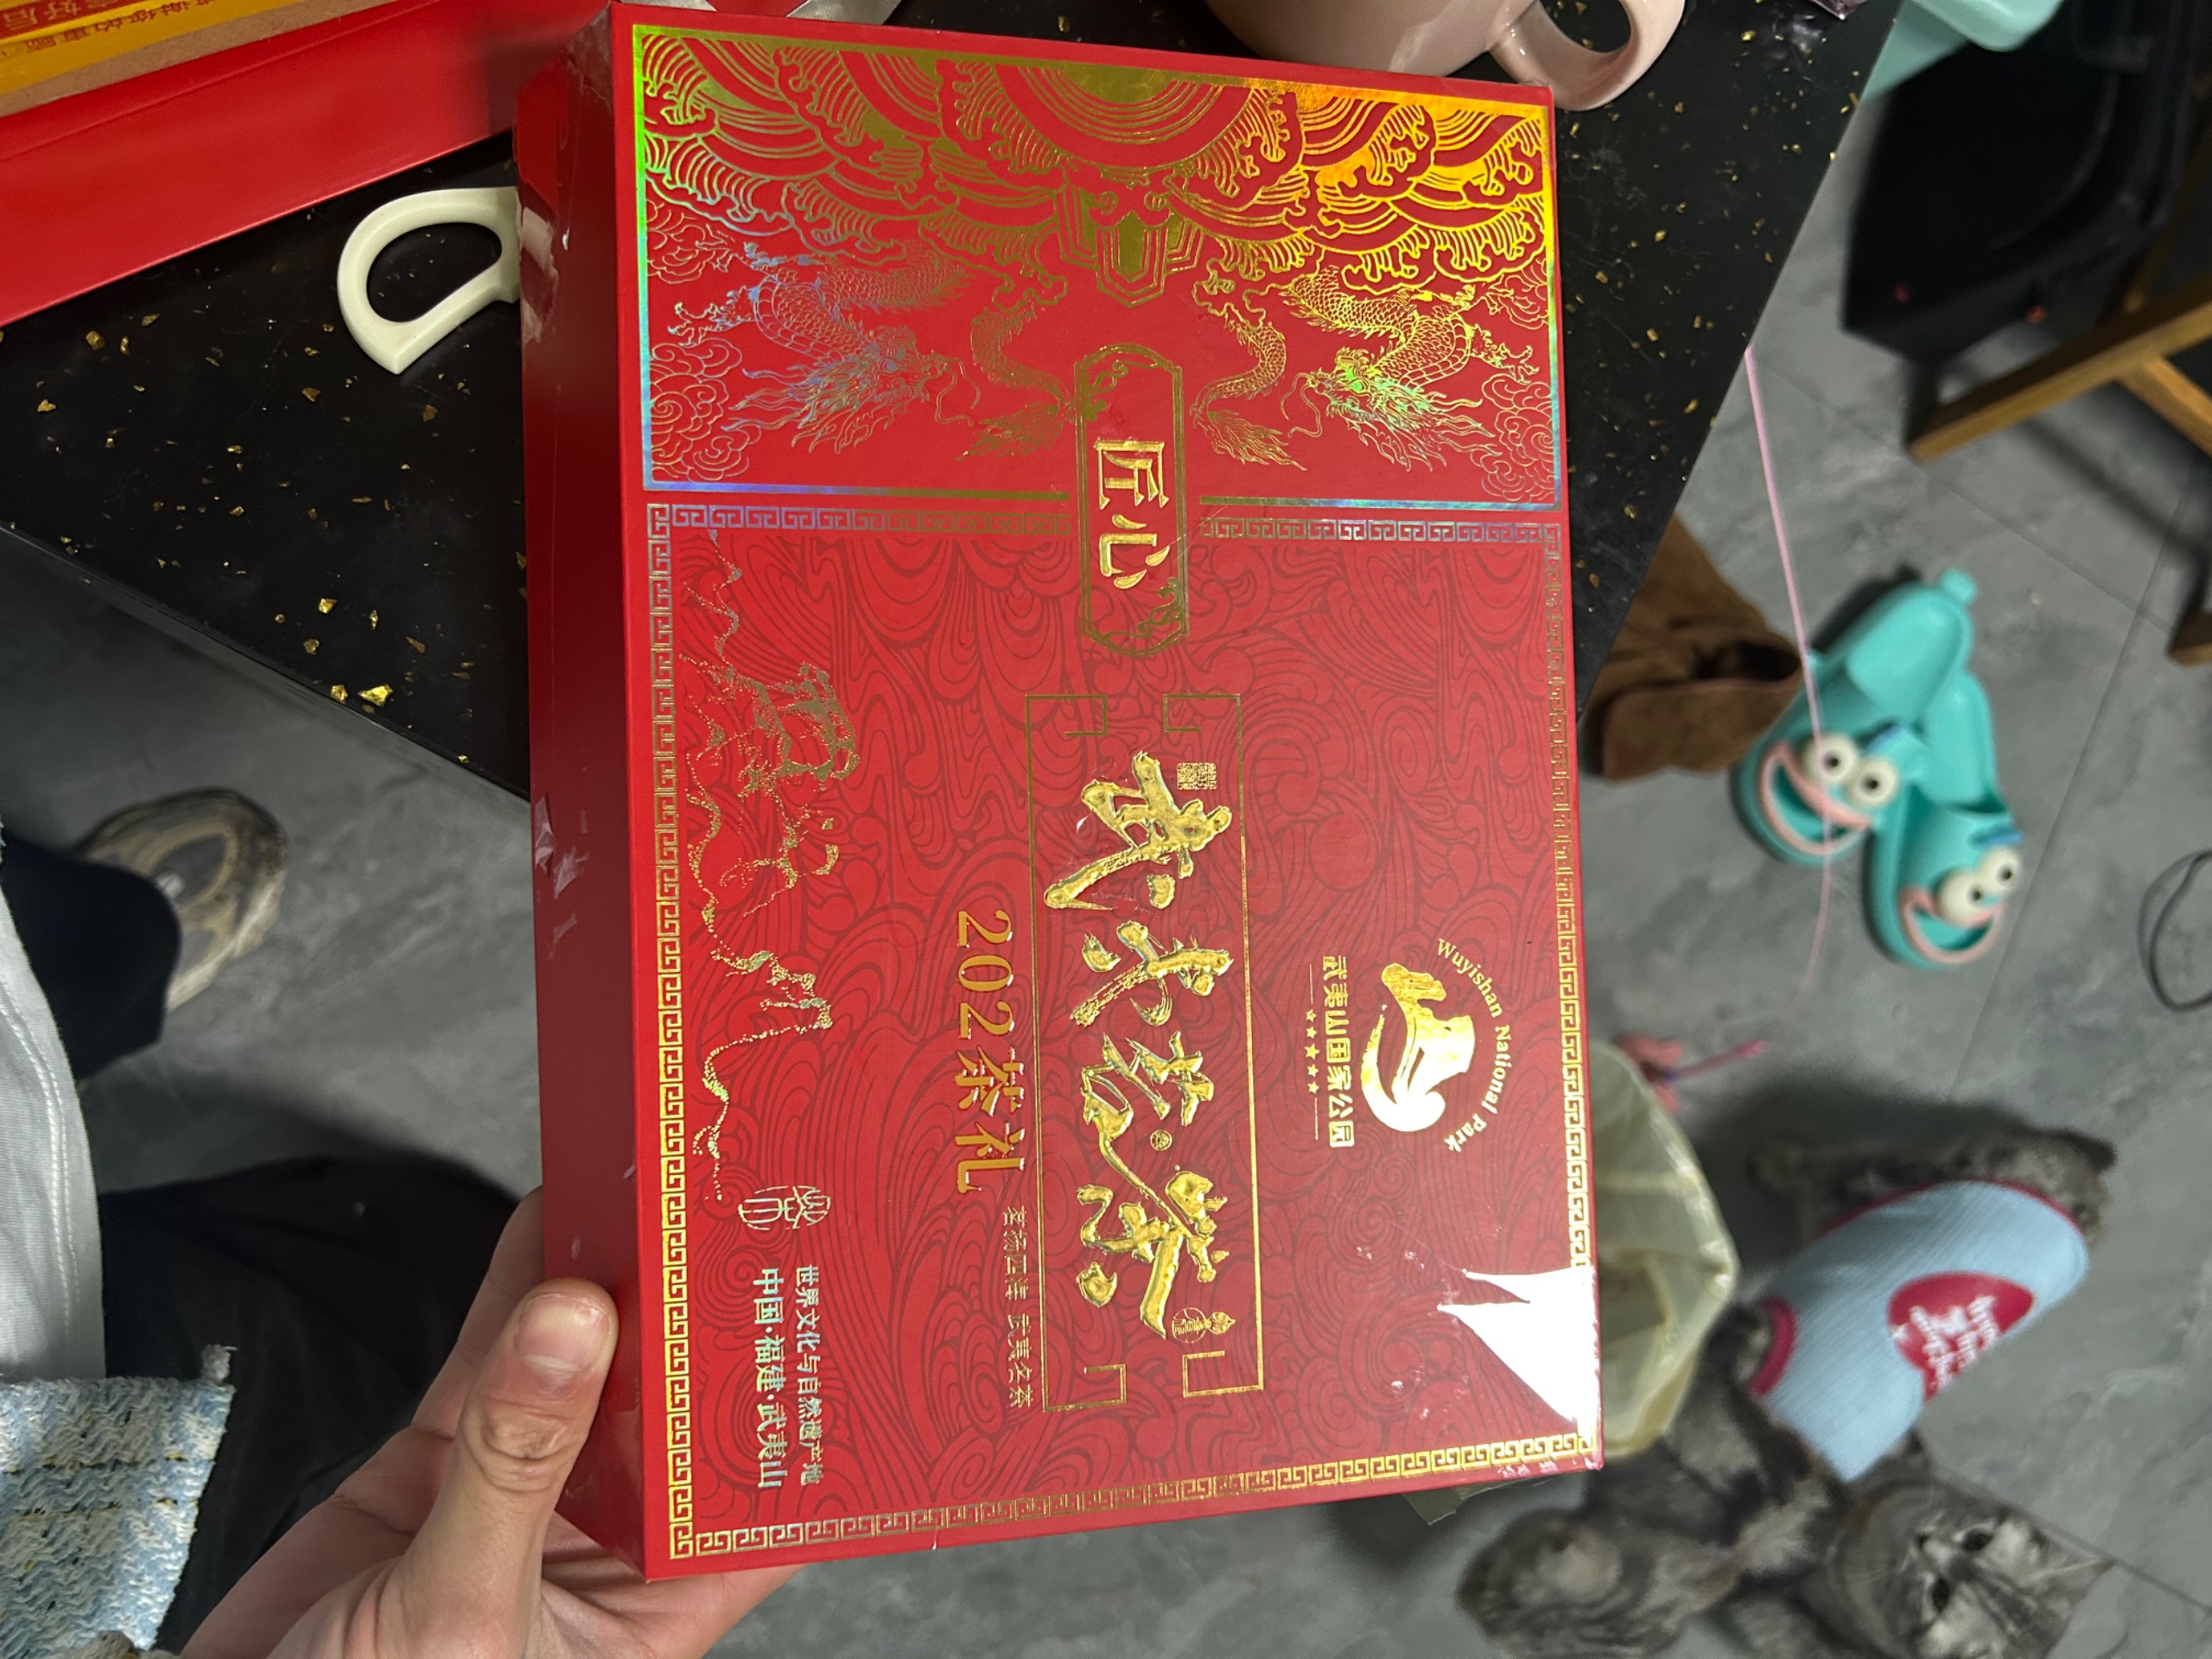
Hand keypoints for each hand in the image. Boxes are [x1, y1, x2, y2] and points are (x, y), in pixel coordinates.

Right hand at [185, 1192, 795, 1657]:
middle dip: (698, 1313)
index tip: (816, 1304)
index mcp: (651, 1606)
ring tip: (645, 1187)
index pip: (755, 1495)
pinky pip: (490, 1353)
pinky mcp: (440, 1461)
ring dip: (609, 1278)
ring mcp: (523, 1491)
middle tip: (724, 1208)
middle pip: (673, 1405)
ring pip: (586, 1362)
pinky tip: (549, 1216)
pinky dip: (516, 1281)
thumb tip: (573, 1320)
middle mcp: (604, 1543)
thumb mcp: (462, 1612)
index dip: (796, 1402)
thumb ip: (515, 1463)